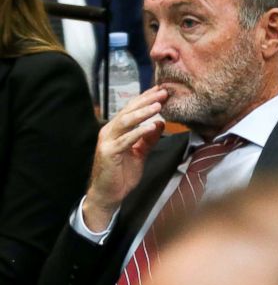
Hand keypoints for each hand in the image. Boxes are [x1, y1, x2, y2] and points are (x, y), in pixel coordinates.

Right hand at [82, 86, 168, 231]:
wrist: (108, 194)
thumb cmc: (122, 173)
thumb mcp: (140, 152)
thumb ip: (149, 138)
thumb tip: (161, 123)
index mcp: (116, 129)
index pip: (132, 108)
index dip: (146, 98)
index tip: (161, 89)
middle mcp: (110, 131)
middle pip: (129, 110)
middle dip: (147, 100)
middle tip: (163, 92)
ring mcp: (108, 141)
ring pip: (126, 121)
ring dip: (143, 112)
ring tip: (158, 105)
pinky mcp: (109, 152)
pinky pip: (126, 139)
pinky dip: (139, 132)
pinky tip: (151, 126)